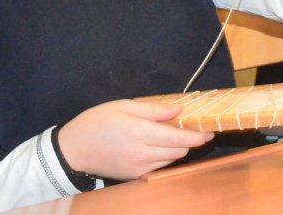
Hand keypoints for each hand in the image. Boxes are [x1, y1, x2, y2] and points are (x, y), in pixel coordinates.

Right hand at [58, 99, 213, 180]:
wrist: (73, 150)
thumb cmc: (97, 122)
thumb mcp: (123, 106)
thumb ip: (153, 110)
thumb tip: (179, 110)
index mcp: (139, 132)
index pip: (178, 138)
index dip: (197, 136)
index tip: (209, 131)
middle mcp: (142, 153)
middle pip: (179, 150)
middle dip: (190, 140)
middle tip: (193, 128)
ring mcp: (138, 168)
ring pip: (171, 159)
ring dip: (178, 148)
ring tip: (174, 134)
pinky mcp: (135, 176)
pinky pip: (159, 167)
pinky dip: (165, 157)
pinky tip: (159, 146)